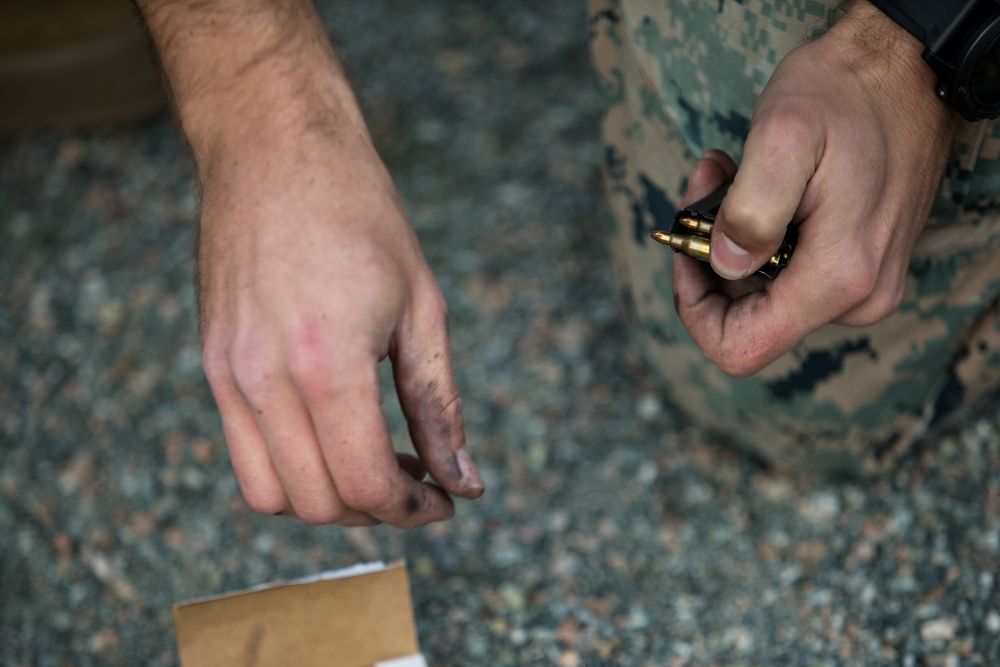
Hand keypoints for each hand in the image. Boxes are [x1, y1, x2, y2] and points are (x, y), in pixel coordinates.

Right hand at [196, 124, 483, 526]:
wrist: (275, 147)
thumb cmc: (361, 214)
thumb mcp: (422, 309)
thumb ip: (439, 405)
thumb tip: (464, 482)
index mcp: (328, 363)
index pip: (364, 484)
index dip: (412, 510)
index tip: (442, 500)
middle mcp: (265, 380)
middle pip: (318, 504)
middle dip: (377, 511)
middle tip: (415, 481)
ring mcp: (227, 374)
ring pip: (270, 495)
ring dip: (328, 500)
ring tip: (372, 462)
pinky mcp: (212, 363)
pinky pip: (243, 453)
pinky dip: (291, 470)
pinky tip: (331, 433)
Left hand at [673, 1, 958, 376]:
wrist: (906, 69)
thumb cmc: (845, 93)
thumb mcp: (784, 136)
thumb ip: (751, 210)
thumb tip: (725, 267)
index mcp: (837, 279)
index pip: (739, 348)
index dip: (694, 307)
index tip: (687, 246)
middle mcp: (857, 299)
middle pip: (748, 319)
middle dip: (710, 259)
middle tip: (706, 185)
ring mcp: (861, 286)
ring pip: (764, 295)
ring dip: (731, 240)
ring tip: (727, 174)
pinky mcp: (859, 267)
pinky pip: (789, 274)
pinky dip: (758, 235)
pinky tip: (754, 183)